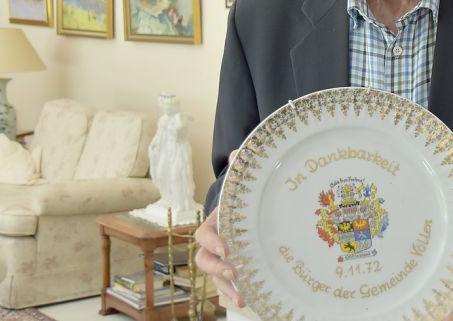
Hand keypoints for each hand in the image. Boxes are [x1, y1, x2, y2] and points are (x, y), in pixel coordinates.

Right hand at [194, 150, 244, 307]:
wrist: (247, 211)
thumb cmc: (242, 198)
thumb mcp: (242, 183)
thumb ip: (239, 167)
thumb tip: (236, 153)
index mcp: (213, 223)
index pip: (204, 234)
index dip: (213, 241)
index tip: (228, 248)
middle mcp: (213, 243)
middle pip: (204, 259)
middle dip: (216, 268)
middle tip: (234, 272)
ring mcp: (221, 258)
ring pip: (214, 276)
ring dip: (225, 287)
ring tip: (242, 297)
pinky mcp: (232, 268)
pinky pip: (227, 283)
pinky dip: (234, 292)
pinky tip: (248, 300)